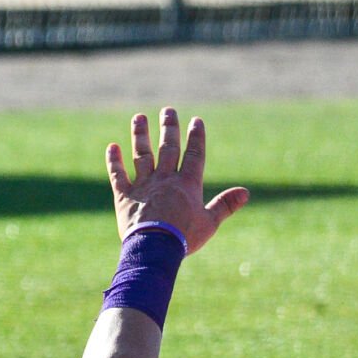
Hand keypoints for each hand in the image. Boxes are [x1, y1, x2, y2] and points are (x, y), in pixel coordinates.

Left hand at [105, 107, 247, 254]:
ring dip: (140, 135)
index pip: (194, 155)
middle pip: (167, 148)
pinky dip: (114, 161)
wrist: (154, 247)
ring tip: (139, 117)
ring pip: (142, 155)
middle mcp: (165, 179)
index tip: (196, 121)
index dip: (196, 137)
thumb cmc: (184, 236)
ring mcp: (143, 185)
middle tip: (168, 110)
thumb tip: (245, 192)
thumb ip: (225, 205)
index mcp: (187, 185)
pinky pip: (118, 174)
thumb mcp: (209, 222)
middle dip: (169, 128)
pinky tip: (113, 147)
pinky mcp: (124, 195)